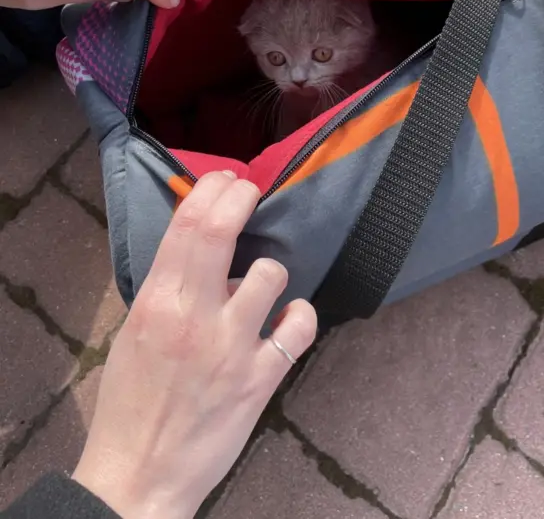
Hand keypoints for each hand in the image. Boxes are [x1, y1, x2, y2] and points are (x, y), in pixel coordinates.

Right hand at [72, 171, 316, 518]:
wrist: (140, 474)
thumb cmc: (132, 400)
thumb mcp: (137, 332)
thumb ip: (169, 288)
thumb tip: (206, 251)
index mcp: (157, 302)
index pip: (187, 224)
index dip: (212, 190)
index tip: (226, 181)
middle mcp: (195, 316)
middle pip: (223, 230)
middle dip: (242, 197)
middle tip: (250, 190)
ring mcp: (232, 347)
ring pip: (271, 273)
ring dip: (270, 270)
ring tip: (261, 287)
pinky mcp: (260, 379)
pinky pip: (300, 327)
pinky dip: (300, 315)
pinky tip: (288, 319)